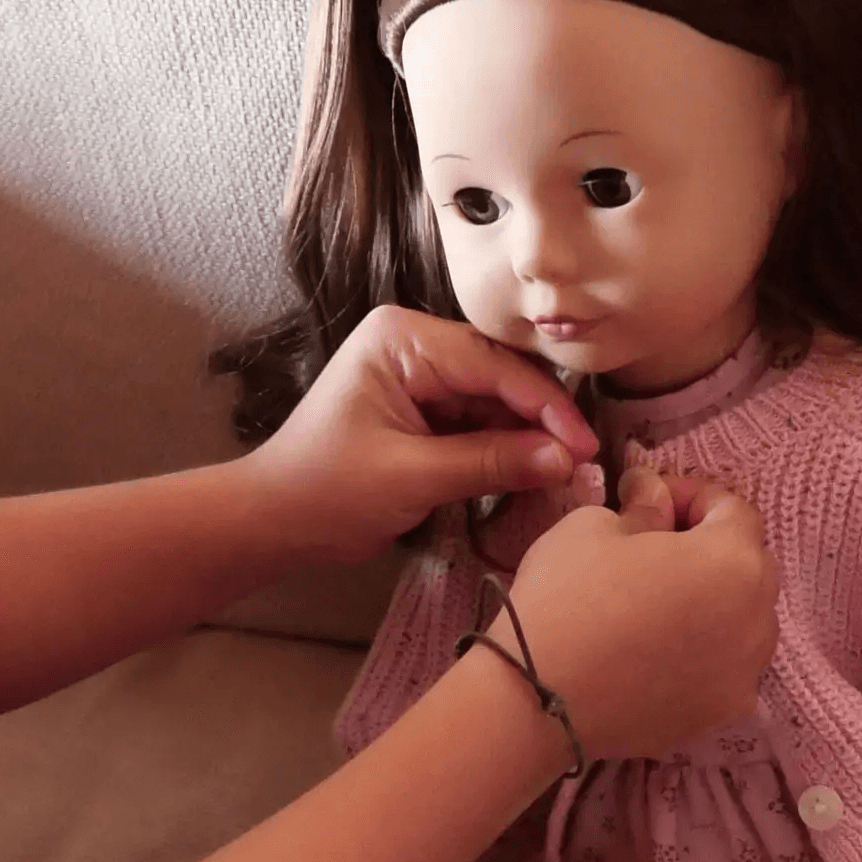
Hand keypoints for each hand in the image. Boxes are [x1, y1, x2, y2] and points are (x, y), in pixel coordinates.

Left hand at [236, 306, 598, 563]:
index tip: (585, 445)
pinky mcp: (426, 411)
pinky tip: (533, 473)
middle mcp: (415, 345)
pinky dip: (506, 451)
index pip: (492, 364)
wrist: (276, 521)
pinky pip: (481, 424)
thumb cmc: (326, 491)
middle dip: (541, 421)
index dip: (545, 406)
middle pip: (501, 377)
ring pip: (497, 402)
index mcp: (402, 339)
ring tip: (563, 474)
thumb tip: (563, 460)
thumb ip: (491, 463)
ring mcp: (421, 377)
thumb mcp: (413, 477)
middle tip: (583, 463)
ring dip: (528, 439)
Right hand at [488, 466, 778, 759]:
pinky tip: (659, 653)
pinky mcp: (720, 715)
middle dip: (708, 549)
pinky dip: (703, 654)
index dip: (691, 496)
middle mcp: (758, 621)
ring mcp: (743, 675)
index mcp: (735, 562)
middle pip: (747, 568)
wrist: (538, 702)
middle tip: (654, 548)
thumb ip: (643, 506)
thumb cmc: (566, 601)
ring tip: (658, 605)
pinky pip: (724, 669)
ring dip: (712, 604)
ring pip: (742, 623)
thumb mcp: (594, 527)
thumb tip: (653, 495)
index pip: (733, 511)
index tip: (649, 499)